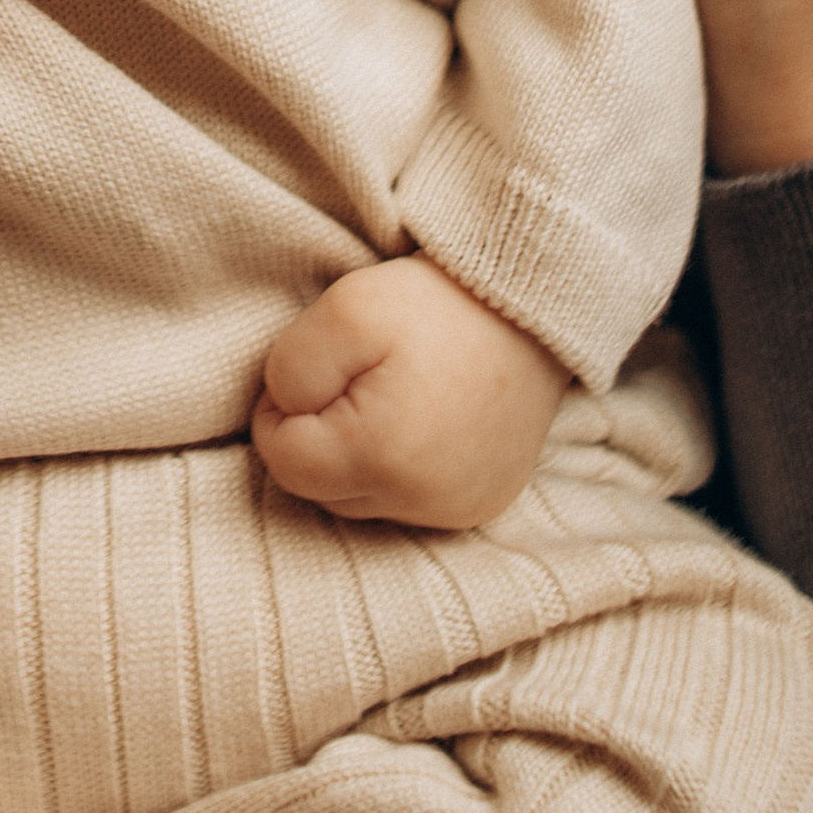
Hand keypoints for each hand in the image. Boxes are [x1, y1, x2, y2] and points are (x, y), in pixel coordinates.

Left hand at [252, 253, 568, 529]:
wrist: (533, 303)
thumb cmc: (435, 304)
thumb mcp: (345, 309)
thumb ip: (292, 367)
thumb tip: (285, 410)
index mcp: (381, 460)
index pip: (284, 462)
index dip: (280, 410)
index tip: (315, 367)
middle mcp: (423, 503)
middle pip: (324, 489)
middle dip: (318, 437)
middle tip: (350, 375)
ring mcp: (459, 509)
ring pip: (365, 499)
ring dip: (358, 456)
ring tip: (387, 393)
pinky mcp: (485, 502)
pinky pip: (413, 502)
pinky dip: (401, 466)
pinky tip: (420, 419)